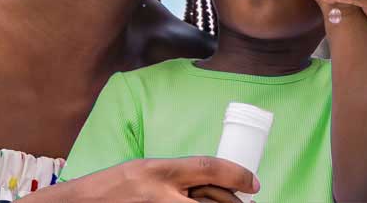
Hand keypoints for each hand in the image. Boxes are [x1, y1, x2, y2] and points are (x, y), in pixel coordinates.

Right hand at [35, 157, 258, 202]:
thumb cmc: (112, 188)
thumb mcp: (145, 171)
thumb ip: (175, 177)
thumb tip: (213, 184)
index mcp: (159, 170)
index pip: (208, 168)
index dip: (238, 174)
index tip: (254, 183)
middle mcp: (160, 194)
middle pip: (213, 200)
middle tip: (244, 202)